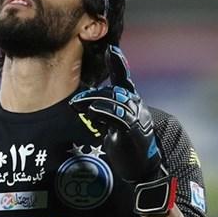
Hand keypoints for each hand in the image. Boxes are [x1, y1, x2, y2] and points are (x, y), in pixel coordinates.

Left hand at [69, 45, 175, 215]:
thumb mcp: (114, 125)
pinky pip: (117, 116)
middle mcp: (136, 106)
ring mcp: (136, 116)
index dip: (118, 63)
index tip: (112, 48)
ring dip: (92, 101)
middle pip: (114, 91)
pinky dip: (103, 111)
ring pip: (114, 100)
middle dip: (92, 94)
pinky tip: (90, 111)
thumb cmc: (127, 145)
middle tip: (75, 102)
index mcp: (132, 102)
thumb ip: (105, 112)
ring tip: (76, 106)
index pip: (125, 78)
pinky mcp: (132, 129)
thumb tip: (86, 104)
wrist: (142, 167)